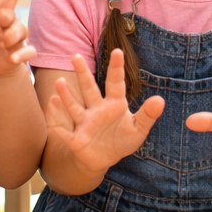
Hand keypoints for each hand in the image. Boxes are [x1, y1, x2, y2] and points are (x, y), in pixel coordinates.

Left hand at [0, 0, 34, 78]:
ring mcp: (16, 37)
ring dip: (11, 36)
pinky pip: (27, 52)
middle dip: (7, 15)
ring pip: (20, 32)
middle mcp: (8, 22)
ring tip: (1, 41)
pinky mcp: (20, 53)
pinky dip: (21, 54)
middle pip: (12, 14)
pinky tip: (11, 58)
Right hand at [46, 50, 163, 173]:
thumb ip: (148, 115)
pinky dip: (58, 120)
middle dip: (83, 74)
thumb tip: (160, 100)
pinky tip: (52, 104)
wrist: (103, 159)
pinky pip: (65, 130)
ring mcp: (84, 123)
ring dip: (67, 95)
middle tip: (76, 56)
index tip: (118, 51)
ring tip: (60, 82)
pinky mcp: (75, 139)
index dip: (116, 68)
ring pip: (74, 107)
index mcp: (114, 105)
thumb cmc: (121, 140)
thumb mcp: (138, 129)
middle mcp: (97, 110)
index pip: (115, 84)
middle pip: (89, 89)